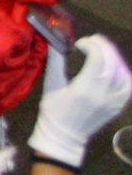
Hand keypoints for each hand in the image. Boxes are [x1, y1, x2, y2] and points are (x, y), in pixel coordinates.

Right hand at [29, 35, 131, 167]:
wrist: (65, 136)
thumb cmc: (53, 111)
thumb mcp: (51, 84)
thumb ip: (56, 61)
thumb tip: (56, 38)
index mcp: (82, 90)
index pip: (97, 59)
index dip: (92, 45)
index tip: (80, 43)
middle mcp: (101, 95)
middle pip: (111, 63)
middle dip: (104, 47)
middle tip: (93, 41)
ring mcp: (113, 101)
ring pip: (122, 72)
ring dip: (114, 57)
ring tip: (103, 51)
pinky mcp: (119, 105)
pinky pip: (128, 84)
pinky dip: (123, 71)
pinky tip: (114, 66)